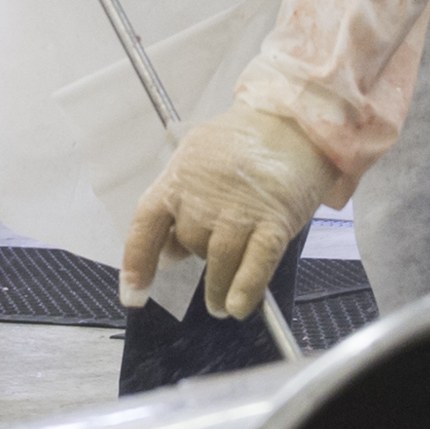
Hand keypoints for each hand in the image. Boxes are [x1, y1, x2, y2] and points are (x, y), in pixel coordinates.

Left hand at [119, 104, 331, 321]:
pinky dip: (246, 291)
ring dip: (219, 290)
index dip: (137, 265)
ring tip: (221, 304)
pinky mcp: (273, 223)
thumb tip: (167, 248)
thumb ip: (180, 199)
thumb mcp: (198, 156)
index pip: (146, 227)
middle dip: (198, 257)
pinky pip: (254, 267)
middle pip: (189, 246)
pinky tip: (240, 307)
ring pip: (218, 264)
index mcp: (178, 178)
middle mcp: (203, 197)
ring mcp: (239, 211)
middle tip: (215, 255)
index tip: (133, 296)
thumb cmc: (248, 140)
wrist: (296, 121)